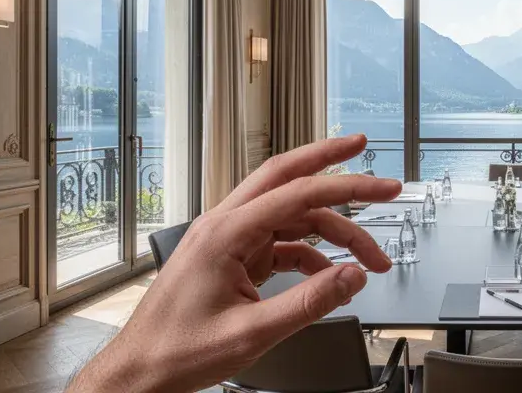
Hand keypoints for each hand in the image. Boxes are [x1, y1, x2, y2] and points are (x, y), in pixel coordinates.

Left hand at [68, 135, 400, 392]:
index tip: (382, 187)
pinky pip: (281, 243)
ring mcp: (228, 241)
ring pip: (291, 216)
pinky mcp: (232, 259)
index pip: (298, 194)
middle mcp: (225, 227)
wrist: (140, 373)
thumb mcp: (251, 333)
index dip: (348, 187)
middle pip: (286, 177)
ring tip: (367, 259)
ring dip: (332, 231)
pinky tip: (329, 278)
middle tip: (364, 151)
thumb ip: (308, 303)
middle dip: (329, 162)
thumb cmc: (176, 352)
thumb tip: (352, 277)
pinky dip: (312, 255)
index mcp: (225, 233)